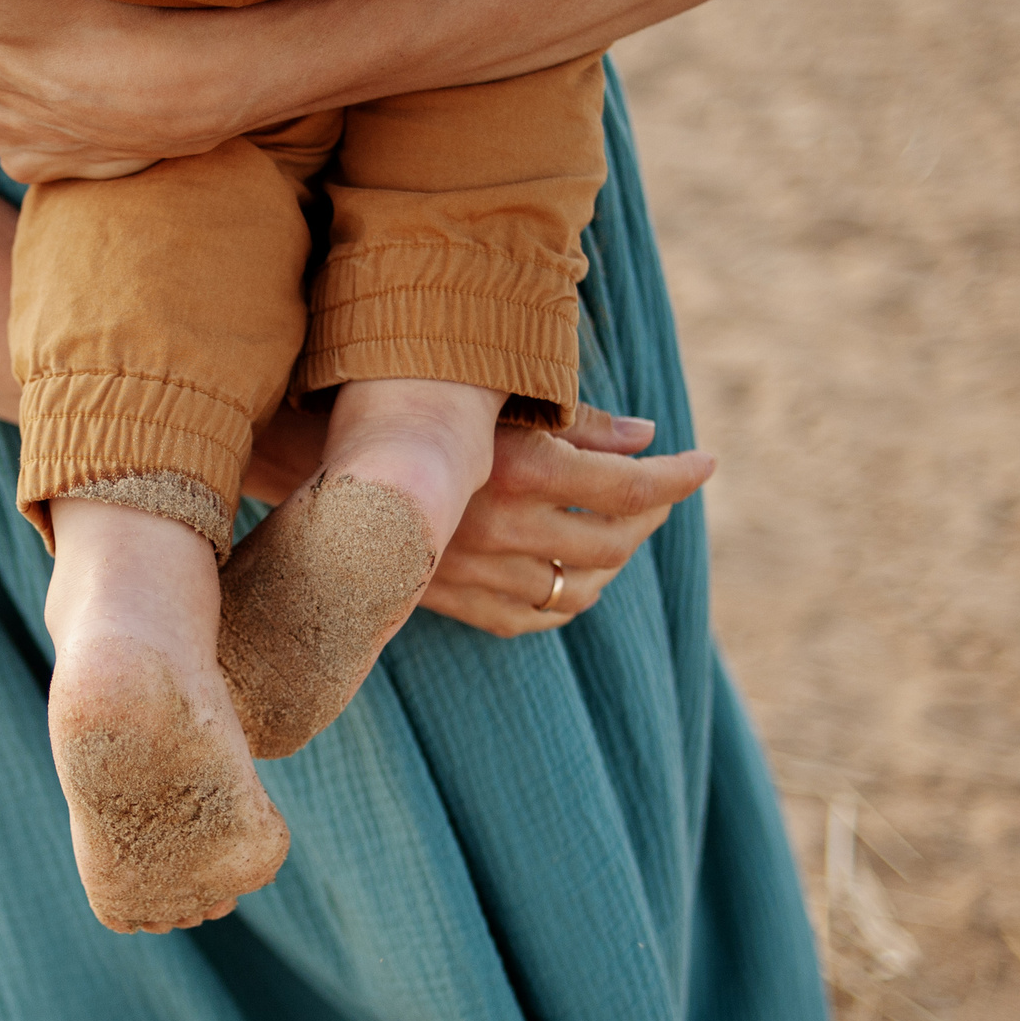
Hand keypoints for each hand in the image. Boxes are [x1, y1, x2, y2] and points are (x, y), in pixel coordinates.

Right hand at [240, 403, 713, 637]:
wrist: (313, 459)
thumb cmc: (408, 410)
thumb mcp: (495, 402)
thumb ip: (576, 424)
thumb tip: (646, 434)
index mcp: (518, 468)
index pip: (629, 486)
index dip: (678, 476)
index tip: (706, 461)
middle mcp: (502, 527)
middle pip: (613, 541)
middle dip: (650, 515)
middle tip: (658, 489)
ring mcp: (476, 572)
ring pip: (579, 587)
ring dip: (612, 560)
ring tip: (620, 530)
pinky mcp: (452, 599)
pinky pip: (531, 618)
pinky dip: (566, 600)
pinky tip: (573, 574)